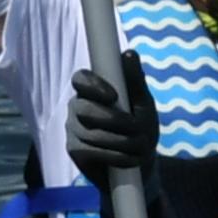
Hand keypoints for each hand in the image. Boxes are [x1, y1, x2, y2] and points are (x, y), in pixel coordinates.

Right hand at [64, 64, 159, 184]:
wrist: (141, 164)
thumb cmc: (142, 128)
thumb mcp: (144, 104)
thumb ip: (135, 80)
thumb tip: (129, 54)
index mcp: (93, 90)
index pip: (80, 79)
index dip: (93, 85)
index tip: (114, 96)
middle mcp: (78, 106)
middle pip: (84, 108)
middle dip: (115, 121)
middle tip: (139, 132)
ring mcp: (73, 128)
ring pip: (90, 133)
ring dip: (122, 143)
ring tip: (141, 148)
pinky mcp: (74, 151)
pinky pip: (90, 151)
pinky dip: (115, 156)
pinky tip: (129, 159)